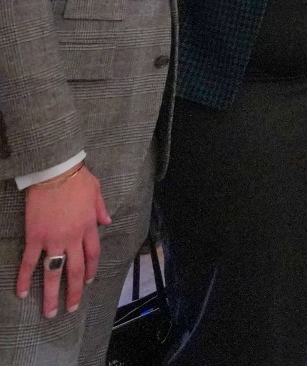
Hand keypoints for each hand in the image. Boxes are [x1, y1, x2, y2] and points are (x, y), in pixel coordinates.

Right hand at [17, 165, 110, 317]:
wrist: (55, 171)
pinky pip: (30, 262)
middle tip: (70, 309)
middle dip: (74, 292)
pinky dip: (25, 278)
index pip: (92, 255)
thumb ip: (101, 209)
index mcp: (90, 227)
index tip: (87, 283)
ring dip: (52, 294)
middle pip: (76, 270)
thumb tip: (108, 221)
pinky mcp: (35, 236)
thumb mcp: (97, 191)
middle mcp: (74, 237)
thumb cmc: (77, 179)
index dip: (90, 271)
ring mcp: (54, 239)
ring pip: (54, 272)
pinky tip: (22, 292)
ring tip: (49, 311)